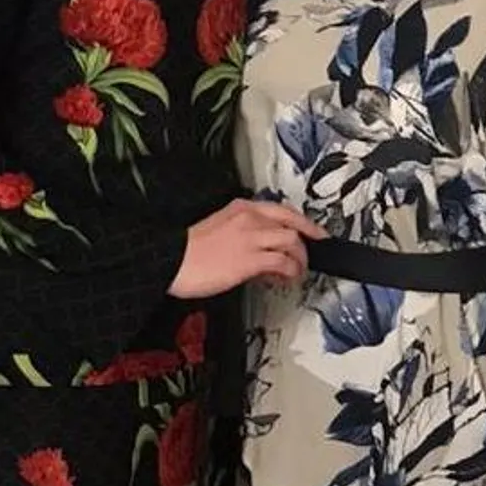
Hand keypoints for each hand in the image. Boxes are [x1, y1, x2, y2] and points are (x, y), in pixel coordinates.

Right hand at [169, 199, 327, 298]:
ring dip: (300, 258)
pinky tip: (287, 277)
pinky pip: (282, 262)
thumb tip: (262, 251)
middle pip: (292, 223)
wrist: (172, 260)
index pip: (281, 210)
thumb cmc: (189, 250)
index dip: (302, 222)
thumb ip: (244, 234)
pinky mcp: (250, 259)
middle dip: (307, 239)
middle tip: (313, 251)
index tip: (312, 230)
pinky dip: (291, 270)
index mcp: (240, 208)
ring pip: (291, 241)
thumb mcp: (220, 229)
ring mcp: (251, 238)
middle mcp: (249, 219)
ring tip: (298, 270)